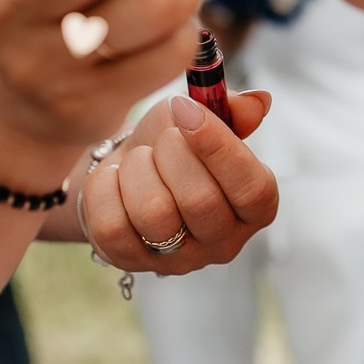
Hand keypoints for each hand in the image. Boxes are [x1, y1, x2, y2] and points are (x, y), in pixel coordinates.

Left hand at [79, 90, 278, 273]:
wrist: (129, 168)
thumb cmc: (175, 144)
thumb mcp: (203, 115)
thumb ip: (232, 108)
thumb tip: (256, 101)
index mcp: (254, 208)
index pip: (253, 190)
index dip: (220, 148)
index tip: (188, 110)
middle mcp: (222, 242)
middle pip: (200, 201)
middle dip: (172, 151)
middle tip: (164, 136)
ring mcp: (178, 259)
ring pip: (154, 213)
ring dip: (139, 168)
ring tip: (141, 158)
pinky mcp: (131, 262)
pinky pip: (112, 224)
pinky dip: (107, 187)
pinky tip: (116, 179)